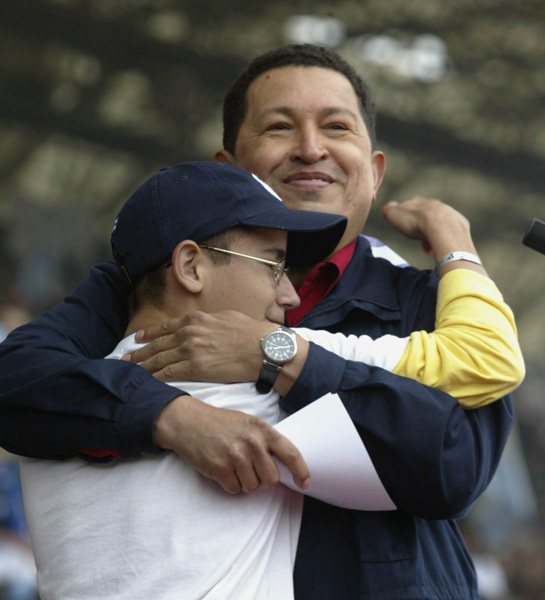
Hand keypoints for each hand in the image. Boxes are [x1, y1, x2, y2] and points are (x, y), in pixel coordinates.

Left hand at [123, 310, 276, 382]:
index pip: (166, 327)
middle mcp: (188, 332)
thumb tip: (205, 324)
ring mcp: (189, 350)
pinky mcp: (194, 368)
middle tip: (124, 358)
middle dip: (139, 351)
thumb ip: (210, 321)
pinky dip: (154, 378)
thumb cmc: (251, 333)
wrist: (262, 348)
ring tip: (129, 370)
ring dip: (141, 365)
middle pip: (157, 344)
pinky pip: (167, 374)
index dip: (149, 333)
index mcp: (196, 319)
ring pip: (158, 359)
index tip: (138, 338)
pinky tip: (146, 382)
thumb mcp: (227, 317)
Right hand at [154, 394, 310, 493]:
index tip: (304, 482)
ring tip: (234, 466)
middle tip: (251, 469)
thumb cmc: (221, 423)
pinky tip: (223, 470)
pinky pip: (234, 489)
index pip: (291, 453)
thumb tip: (283, 464)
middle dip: (263, 479)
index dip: (301, 471)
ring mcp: (236, 456)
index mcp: (263, 430)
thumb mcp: (248, 424)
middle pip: (271, 478)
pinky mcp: (220, 468)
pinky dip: (230, 484)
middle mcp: (252, 443)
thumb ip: (265, 440)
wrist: (190, 422)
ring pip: (252, 486)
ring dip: (244, 482)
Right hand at [381, 197, 485, 276]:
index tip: (403, 229)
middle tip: (416, 240)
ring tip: (427, 249)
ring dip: (432, 235)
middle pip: (425, 216)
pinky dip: (444, 238)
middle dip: (420, 228)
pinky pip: (450, 232)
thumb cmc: (415, 221)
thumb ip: (388, 210)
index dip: (405, 219)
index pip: (409, 207)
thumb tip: (387, 209)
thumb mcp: (393, 214)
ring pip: (438, 225)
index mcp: (418, 202)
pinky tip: (440, 246)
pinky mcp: (459, 223)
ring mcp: (448, 213)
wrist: (441, 226)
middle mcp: (434, 205)